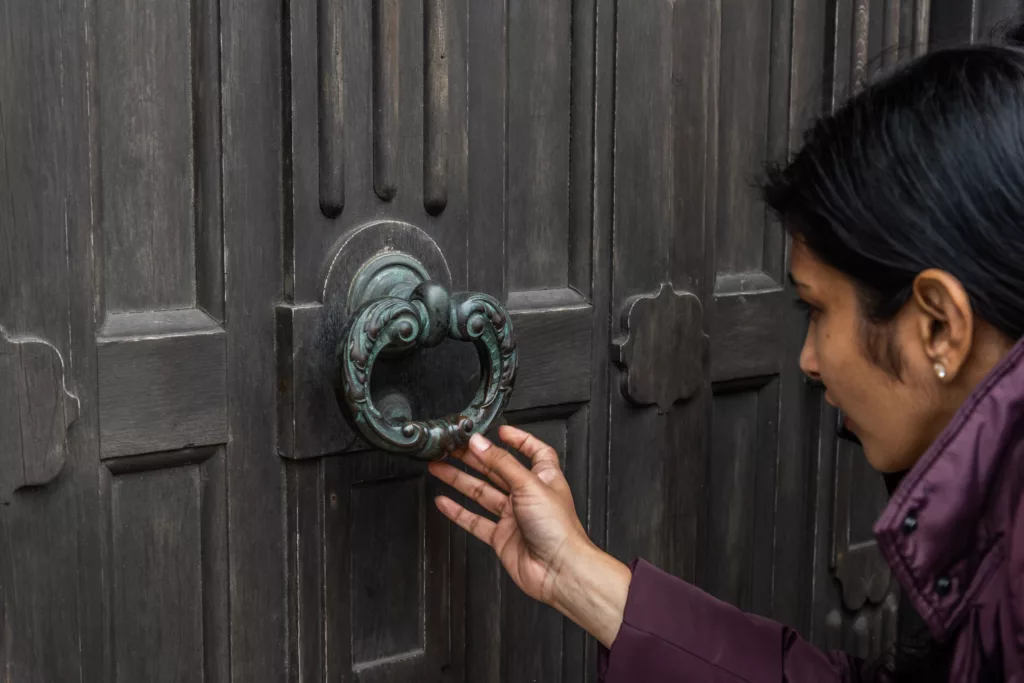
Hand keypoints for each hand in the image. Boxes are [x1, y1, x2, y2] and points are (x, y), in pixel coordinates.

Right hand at [427, 425, 630, 646]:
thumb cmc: (559, 529)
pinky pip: (475, 521)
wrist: (559, 570)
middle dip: (474, 458)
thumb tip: (480, 443)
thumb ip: (502, 463)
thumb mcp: (529, 484)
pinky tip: (444, 502)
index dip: (517, 440)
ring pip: (481, 493)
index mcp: (543, 477)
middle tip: (450, 448)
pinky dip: (458, 511)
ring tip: (438, 467)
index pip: (533, 451)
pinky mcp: (502, 537)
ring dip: (459, 480)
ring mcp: (514, 517)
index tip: (498, 431)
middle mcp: (528, 495)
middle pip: (497, 470)